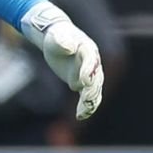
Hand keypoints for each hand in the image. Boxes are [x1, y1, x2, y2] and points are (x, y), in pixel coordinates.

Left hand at [21, 3, 103, 119]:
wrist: (57, 39)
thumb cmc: (56, 36)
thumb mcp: (57, 37)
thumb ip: (63, 41)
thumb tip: (69, 46)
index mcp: (87, 49)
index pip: (90, 61)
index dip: (88, 71)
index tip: (83, 81)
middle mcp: (92, 62)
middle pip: (96, 77)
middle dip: (91, 89)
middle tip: (85, 98)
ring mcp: (88, 73)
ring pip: (94, 90)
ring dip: (90, 101)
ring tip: (81, 112)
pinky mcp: (82, 82)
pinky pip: (87, 95)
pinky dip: (86, 106)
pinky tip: (80, 115)